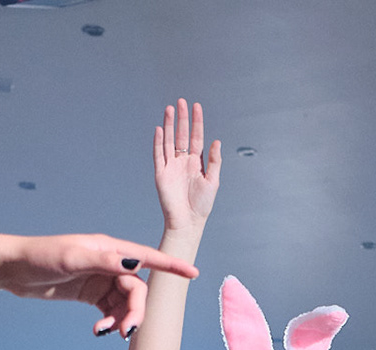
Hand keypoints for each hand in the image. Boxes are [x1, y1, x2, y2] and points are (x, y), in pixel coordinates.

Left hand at [0, 236, 196, 336]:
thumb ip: (106, 261)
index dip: (170, 267)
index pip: (146, 257)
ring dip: (121, 320)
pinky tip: (98, 331)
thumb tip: (137, 262)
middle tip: (125, 332)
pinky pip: (111, 311)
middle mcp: (109, 263)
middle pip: (137, 290)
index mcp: (109, 249)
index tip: (192, 275)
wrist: (14, 268)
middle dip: (135, 311)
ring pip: (125, 303)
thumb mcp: (73, 258)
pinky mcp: (91, 294)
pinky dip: (109, 322)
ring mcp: (100, 279)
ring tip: (105, 332)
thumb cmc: (41, 256)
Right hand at [153, 100, 220, 230]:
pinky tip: (161, 129)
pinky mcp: (161, 173)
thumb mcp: (213, 181)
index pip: (196, 137)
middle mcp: (183, 161)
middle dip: (182, 118)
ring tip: (170, 109)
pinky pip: (159, 154)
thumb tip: (217, 141)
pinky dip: (159, 142)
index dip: (197, 122)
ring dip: (169, 125)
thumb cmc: (202, 205)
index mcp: (196, 162)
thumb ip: (214, 161)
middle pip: (181, 135)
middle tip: (181, 102)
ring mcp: (171, 166)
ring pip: (169, 140)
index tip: (197, 107)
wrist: (187, 221)